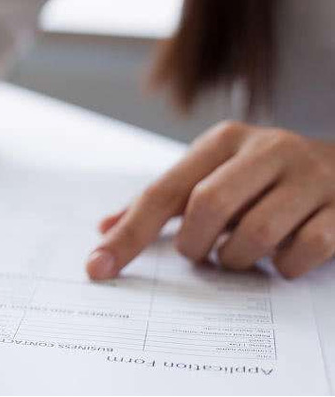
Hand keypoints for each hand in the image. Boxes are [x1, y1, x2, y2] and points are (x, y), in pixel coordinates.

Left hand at [87, 121, 334, 279]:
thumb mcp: (213, 174)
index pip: (162, 191)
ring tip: (240, 253)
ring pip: (255, 233)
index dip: (128, 234)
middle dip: (195, 245)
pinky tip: (283, 258)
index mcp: (224, 140)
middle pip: (207, 207)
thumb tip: (105, 229)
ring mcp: (310, 176)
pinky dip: (285, 266)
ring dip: (238, 259)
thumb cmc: (263, 178)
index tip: (98, 268)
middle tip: (202, 252)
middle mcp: (267, 149)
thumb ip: (163, 201)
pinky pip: (304, 250)